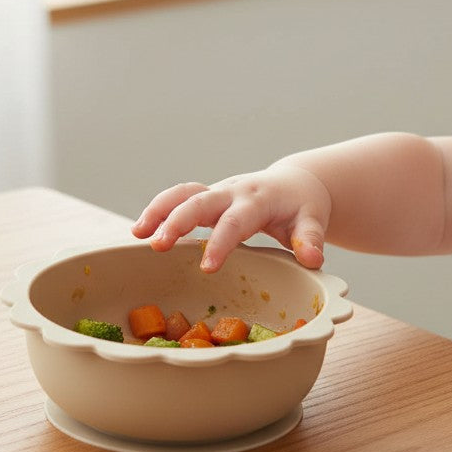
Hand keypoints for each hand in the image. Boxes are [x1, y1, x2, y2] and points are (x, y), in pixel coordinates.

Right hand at [131, 163, 331, 271]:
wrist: (295, 183)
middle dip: (177, 222)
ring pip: (181, 193)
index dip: (221, 243)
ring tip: (138, 234)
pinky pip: (177, 197)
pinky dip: (157, 210)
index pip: (235, 221)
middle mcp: (232, 192)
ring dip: (158, 211)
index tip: (207, 268)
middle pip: (199, 201)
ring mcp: (216, 192)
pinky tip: (140, 231)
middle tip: (159, 246)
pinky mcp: (206, 196)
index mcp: (257, 200)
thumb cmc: (303, 207)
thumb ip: (311, 238)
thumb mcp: (313, 220)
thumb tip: (312, 258)